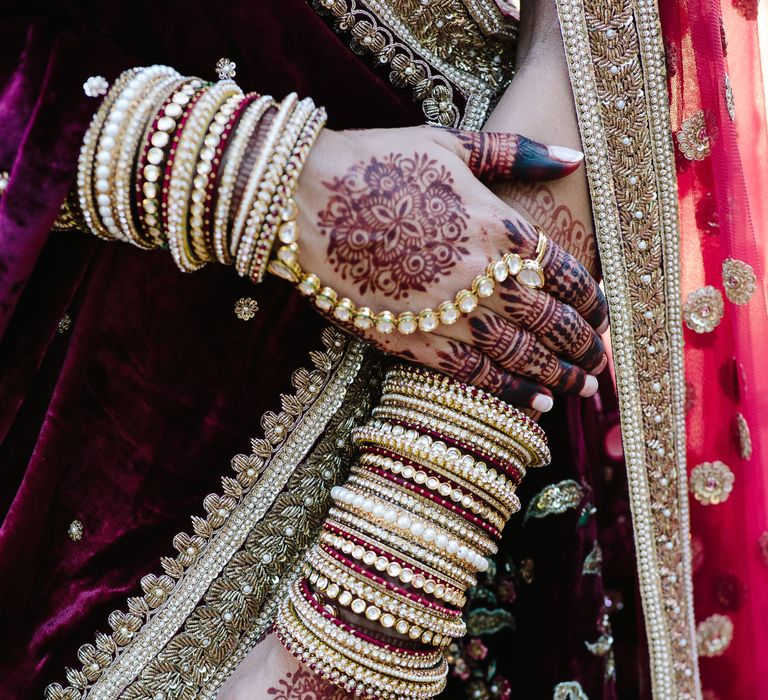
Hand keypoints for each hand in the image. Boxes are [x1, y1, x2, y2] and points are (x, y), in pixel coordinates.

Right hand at [294, 126, 607, 410]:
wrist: (306, 201)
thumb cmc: (376, 164)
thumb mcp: (451, 144)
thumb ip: (517, 152)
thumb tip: (575, 157)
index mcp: (502, 226)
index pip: (568, 274)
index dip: (592, 302)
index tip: (602, 319)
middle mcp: (486, 276)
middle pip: (553, 322)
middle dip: (584, 348)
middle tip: (600, 367)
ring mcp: (451, 314)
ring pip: (522, 356)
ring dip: (558, 376)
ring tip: (580, 391)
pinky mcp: (415, 341)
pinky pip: (475, 376)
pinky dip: (509, 392)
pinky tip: (536, 404)